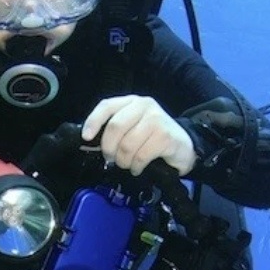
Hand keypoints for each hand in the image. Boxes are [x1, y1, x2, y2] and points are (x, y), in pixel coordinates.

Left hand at [81, 95, 195, 175]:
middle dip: (109, 148)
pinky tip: (138, 168)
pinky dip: (136, 167)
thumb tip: (90, 140)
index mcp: (132, 102)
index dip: (93, 121)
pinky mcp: (165, 136)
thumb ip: (114, 129)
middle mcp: (144, 106)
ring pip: (127, 145)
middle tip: (111, 159)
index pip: (107, 105)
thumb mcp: (132, 128)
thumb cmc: (152, 138)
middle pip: (115, 127)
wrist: (183, 147)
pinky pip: (140, 156)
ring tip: (128, 164)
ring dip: (124, 161)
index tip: (86, 137)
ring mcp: (156, 120)